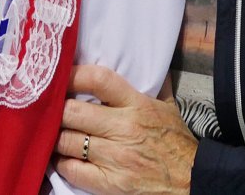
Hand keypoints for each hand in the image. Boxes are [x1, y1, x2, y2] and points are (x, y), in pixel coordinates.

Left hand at [53, 64, 196, 194]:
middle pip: (72, 111)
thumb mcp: (167, 107)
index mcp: (136, 104)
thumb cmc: (178, 143)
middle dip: (56, 109)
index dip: (72, 74)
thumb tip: (146, 61)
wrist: (196, 181)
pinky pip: (73, 170)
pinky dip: (62, 163)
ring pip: (68, 140)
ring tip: (50, 131)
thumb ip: (153, 84)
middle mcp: (123, 128)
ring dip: (54, 136)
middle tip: (48, 107)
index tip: (59, 75)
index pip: (98, 79)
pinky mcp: (112, 184)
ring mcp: (116, 157)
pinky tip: (61, 157)